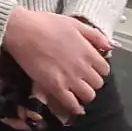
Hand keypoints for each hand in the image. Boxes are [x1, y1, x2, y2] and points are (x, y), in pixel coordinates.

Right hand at [0, 9, 110, 124]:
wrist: (22, 31)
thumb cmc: (45, 24)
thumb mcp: (74, 23)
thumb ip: (94, 35)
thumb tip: (109, 46)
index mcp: (87, 51)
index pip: (104, 69)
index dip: (98, 70)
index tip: (91, 69)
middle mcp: (82, 67)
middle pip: (98, 84)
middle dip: (92, 82)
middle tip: (83, 79)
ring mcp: (69, 78)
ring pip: (88, 96)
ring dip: (84, 94)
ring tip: (77, 91)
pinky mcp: (55, 87)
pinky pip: (71, 104)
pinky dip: (74, 107)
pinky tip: (72, 104)